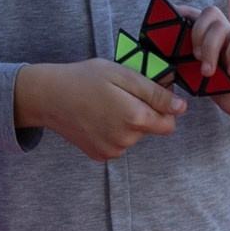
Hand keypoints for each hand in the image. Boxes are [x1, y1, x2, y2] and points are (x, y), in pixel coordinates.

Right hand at [14, 60, 186, 160]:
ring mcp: (112, 150)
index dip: (162, 107)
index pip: (169, 123)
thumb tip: (181, 107)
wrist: (48, 97)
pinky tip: (96, 118)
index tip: (144, 94)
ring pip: (133, 136)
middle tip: (117, 95)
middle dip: (141, 113)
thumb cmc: (84, 79)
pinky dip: (112, 132)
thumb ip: (154, 92)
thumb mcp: (122, 75)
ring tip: (103, 105)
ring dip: (126, 122)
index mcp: (135, 117)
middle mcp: (126, 139)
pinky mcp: (100, 155)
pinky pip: (118, 144)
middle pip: (149, 128)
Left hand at [179, 4, 229, 129]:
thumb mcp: (221, 96)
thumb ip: (203, 84)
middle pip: (206, 14)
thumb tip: (180, 74)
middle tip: (195, 60)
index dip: (178, 19)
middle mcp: (228, 43)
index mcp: (217, 52)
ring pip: (219, 23)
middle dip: (192, 33)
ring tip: (211, 72)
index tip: (162, 26)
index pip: (195, 24)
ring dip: (208, 46)